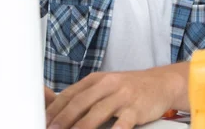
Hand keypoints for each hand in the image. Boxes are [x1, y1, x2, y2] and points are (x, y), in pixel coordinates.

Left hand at [45, 63, 187, 128]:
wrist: (161, 83)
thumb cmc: (130, 88)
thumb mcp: (107, 85)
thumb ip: (87, 96)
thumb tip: (60, 112)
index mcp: (97, 79)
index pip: (71, 94)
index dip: (55, 109)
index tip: (44, 121)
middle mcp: (108, 85)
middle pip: (80, 102)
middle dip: (63, 119)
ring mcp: (123, 96)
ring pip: (97, 113)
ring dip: (81, 127)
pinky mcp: (136, 108)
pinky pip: (122, 123)